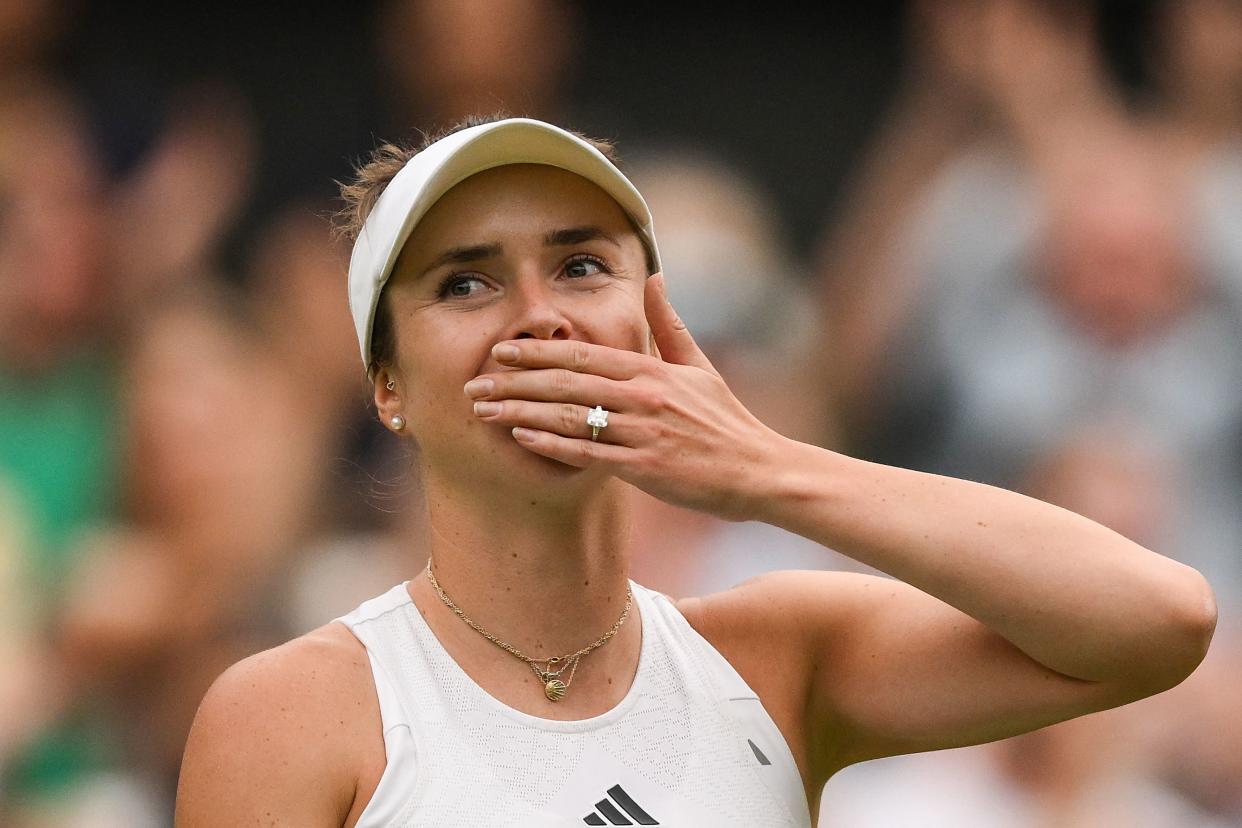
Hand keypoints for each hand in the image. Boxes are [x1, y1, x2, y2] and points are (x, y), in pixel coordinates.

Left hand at [464, 273, 786, 520]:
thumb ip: (669, 324)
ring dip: (522, 414)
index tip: (501, 349)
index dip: (538, 352)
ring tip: (483, 412)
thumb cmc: (726, 421)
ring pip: (571, 417)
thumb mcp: (699, 367)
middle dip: (515, 381)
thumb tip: (655, 276)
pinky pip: (591, 454)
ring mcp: (644, 432)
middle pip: (567, 383)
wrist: (759, 470)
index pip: (583, 355)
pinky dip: (554, 446)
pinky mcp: (646, 467)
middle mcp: (643, 396)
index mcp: (652, 370)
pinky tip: (522, 441)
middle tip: (473, 381)